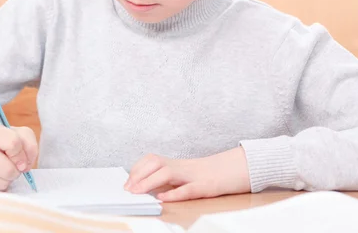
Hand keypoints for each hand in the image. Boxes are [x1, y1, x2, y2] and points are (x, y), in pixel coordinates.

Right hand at [0, 125, 37, 190]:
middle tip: (14, 166)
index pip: (13, 144)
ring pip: (0, 182)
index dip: (21, 154)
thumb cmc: (8, 142)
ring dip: (8, 180)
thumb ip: (30, 146)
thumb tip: (23, 166)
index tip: (21, 158)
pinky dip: (0, 187)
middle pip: (7, 169)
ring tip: (5, 171)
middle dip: (15, 170)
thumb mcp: (23, 136)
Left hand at [125, 147, 250, 201]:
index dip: (137, 169)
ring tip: (138, 192)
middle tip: (128, 189)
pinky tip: (163, 198)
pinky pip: (188, 189)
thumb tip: (141, 186)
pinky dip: (174, 193)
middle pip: (155, 163)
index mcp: (174, 164)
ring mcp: (193, 175)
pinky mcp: (205, 186)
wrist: (231, 171)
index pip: (151, 160)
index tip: (126, 182)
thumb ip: (164, 179)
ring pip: (167, 173)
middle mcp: (181, 167)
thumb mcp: (182, 175)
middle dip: (138, 175)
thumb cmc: (203, 176)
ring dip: (149, 182)